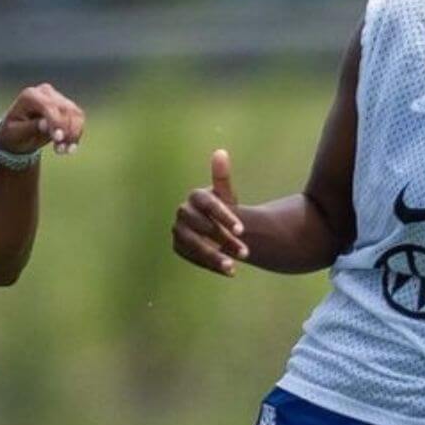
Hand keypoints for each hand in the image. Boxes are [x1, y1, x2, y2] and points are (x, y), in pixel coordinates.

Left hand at [0, 83, 85, 156]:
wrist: (17, 134)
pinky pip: (78, 119)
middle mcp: (45, 92)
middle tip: (60, 150)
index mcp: (29, 95)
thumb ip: (31, 127)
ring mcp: (57, 97)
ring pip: (75, 113)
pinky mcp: (66, 106)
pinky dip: (77, 134)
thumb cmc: (13, 133)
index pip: (48, 106)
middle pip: (65, 109)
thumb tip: (46, 124)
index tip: (58, 139)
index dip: (56, 122)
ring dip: (73, 134)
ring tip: (63, 151)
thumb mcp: (16, 133)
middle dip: (66, 131)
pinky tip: (70, 148)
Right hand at [172, 149, 248, 275]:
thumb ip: (222, 177)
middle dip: (225, 240)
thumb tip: (220, 152)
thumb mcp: (226, 196)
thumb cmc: (222, 210)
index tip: (242, 230)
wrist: (213, 229)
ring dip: (215, 257)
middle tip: (246, 251)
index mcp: (195, 196)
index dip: (225, 217)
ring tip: (234, 267)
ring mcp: (178, 230)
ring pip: (195, 244)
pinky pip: (193, 258)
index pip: (209, 204)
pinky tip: (229, 272)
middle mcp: (183, 212)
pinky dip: (210, 265)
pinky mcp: (178, 247)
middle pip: (203, 227)